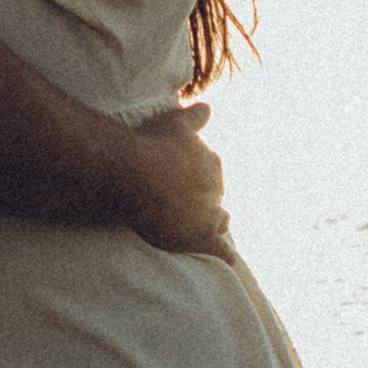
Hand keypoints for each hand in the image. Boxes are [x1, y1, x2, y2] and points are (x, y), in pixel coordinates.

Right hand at [130, 104, 229, 254]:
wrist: (140, 174)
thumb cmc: (152, 144)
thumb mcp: (176, 122)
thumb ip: (194, 117)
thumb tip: (208, 106)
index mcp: (211, 163)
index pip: (209, 173)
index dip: (196, 178)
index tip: (183, 181)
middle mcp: (216, 189)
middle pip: (213, 199)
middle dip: (203, 203)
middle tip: (185, 207)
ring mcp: (209, 214)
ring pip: (219, 222)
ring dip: (214, 225)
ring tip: (205, 230)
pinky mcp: (200, 238)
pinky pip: (219, 250)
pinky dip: (224, 255)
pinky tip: (228, 261)